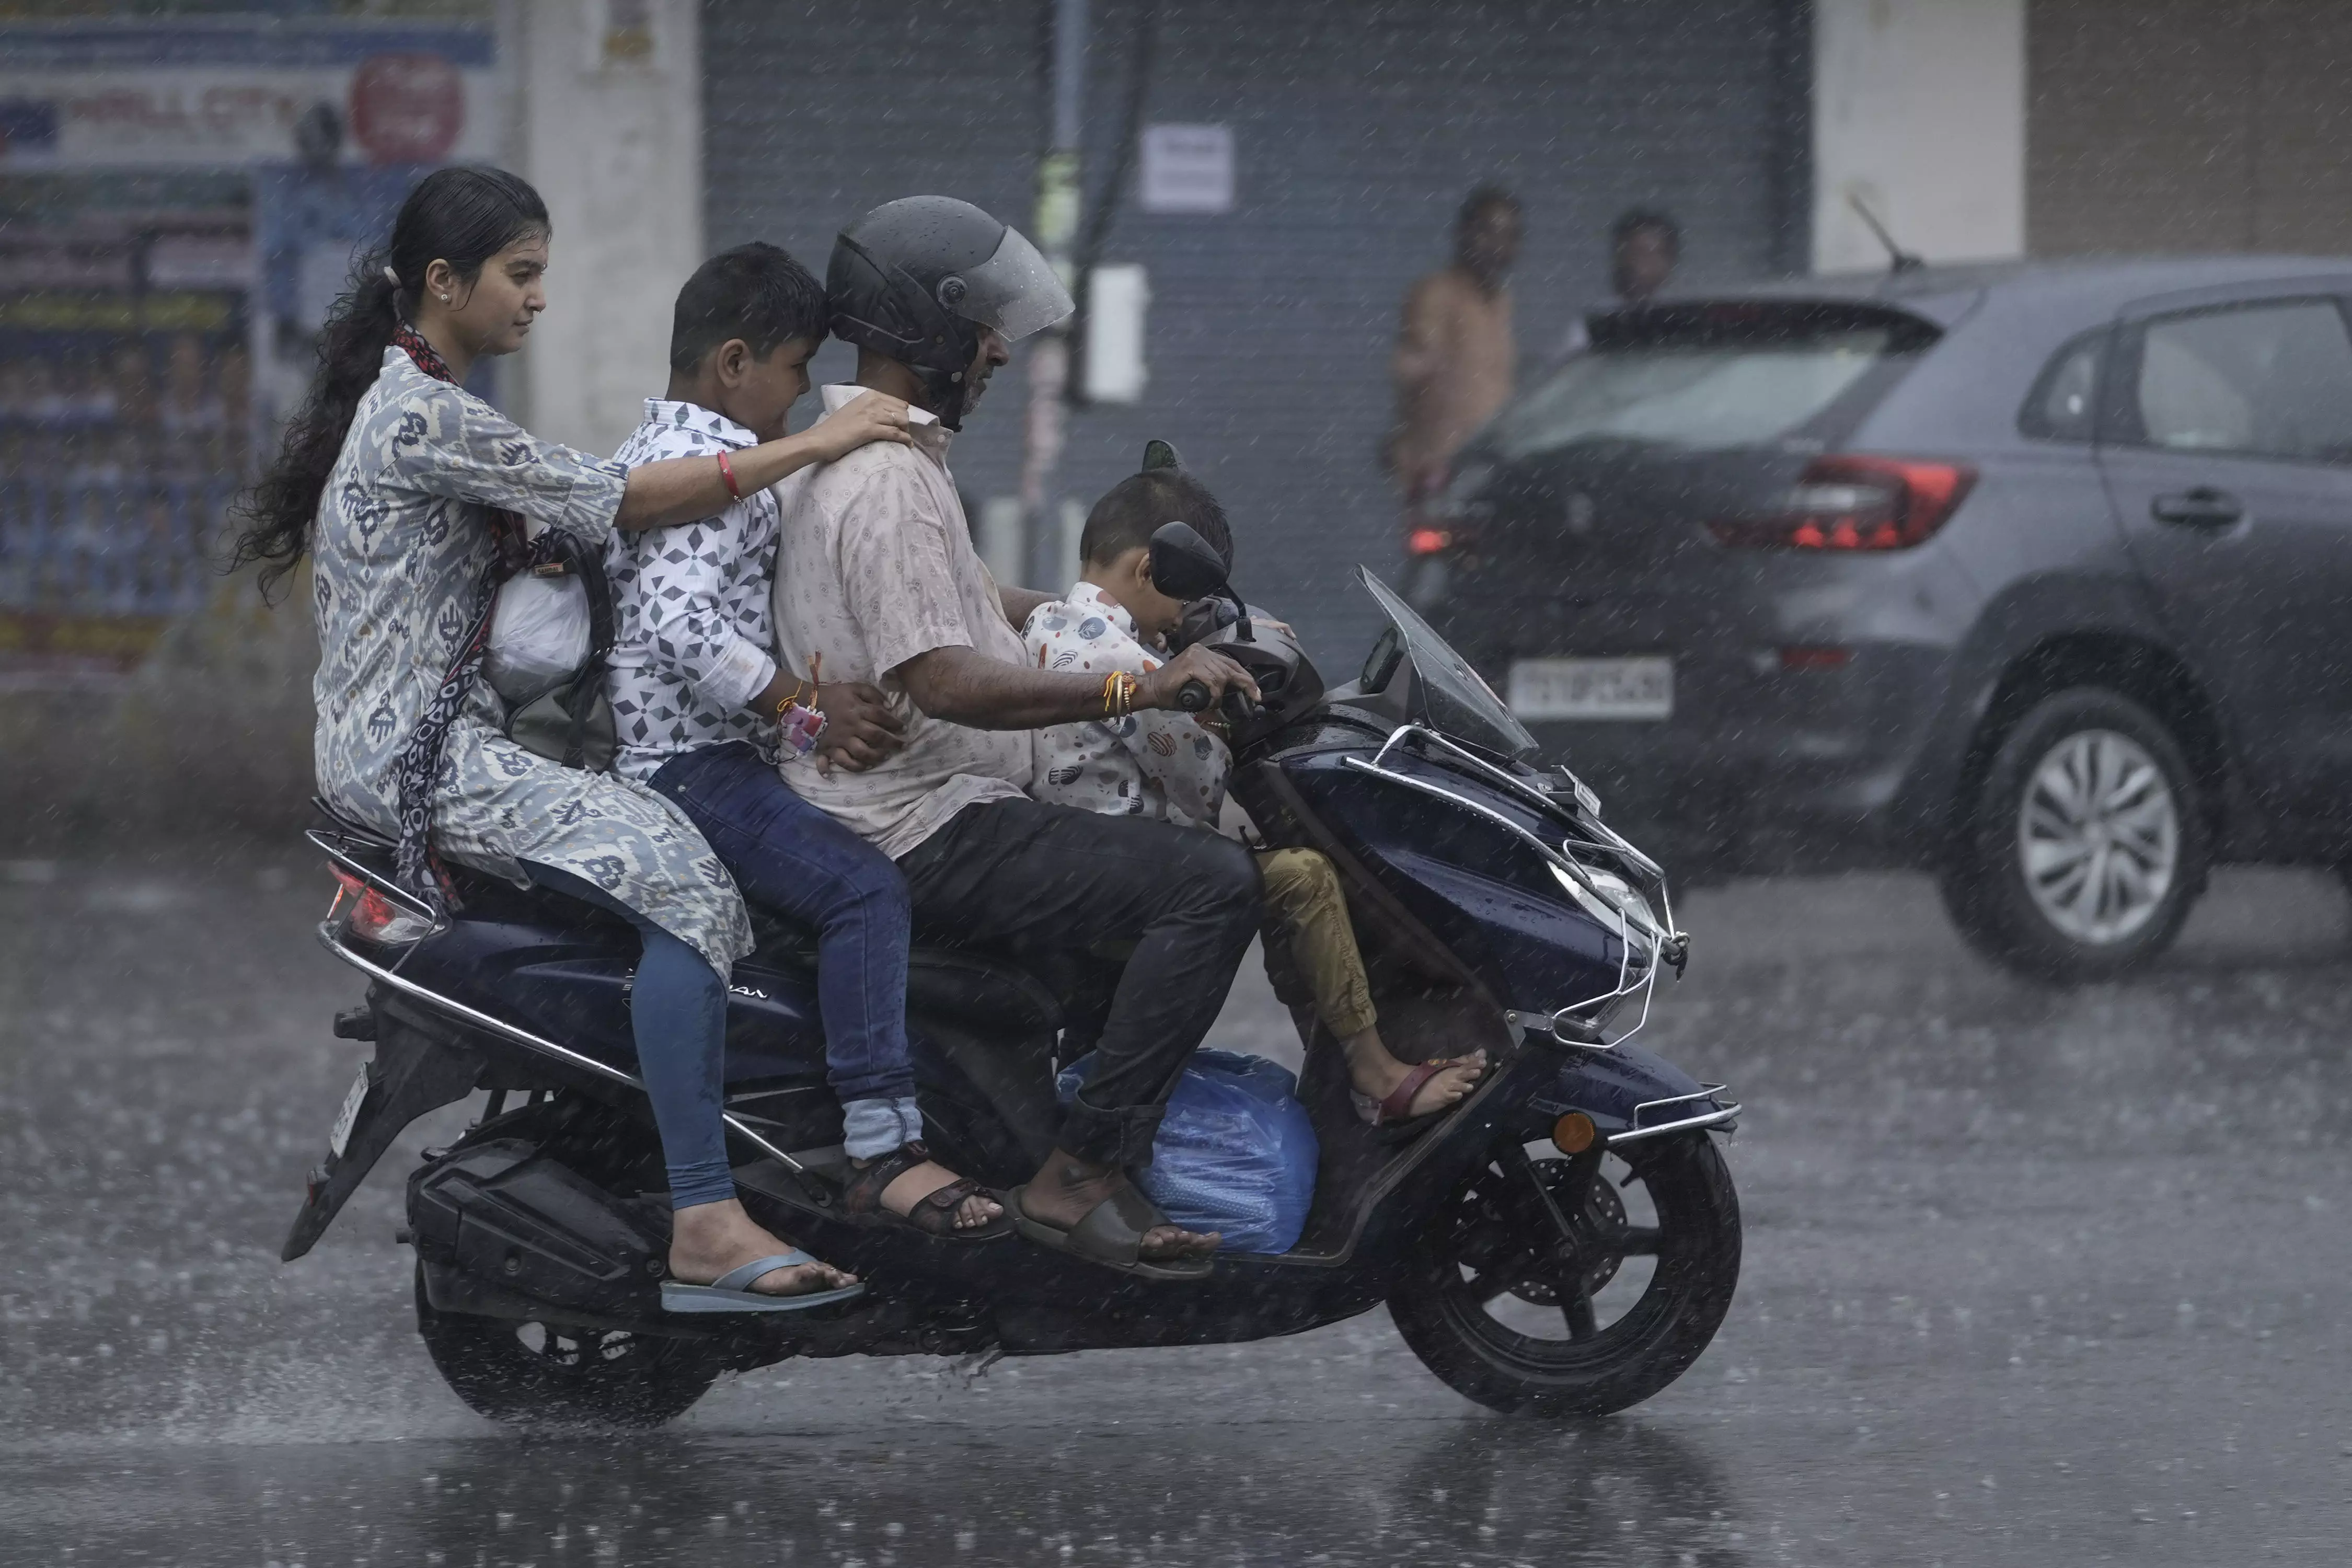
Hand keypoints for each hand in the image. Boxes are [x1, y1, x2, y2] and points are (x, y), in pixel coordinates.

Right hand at [805, 392, 913, 463]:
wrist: (820, 439)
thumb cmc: (835, 428)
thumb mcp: (855, 410)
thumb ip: (871, 408)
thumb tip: (890, 414)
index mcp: (869, 395)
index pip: (897, 402)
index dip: (902, 414)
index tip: (901, 424)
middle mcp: (872, 401)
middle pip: (902, 411)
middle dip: (905, 423)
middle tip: (901, 433)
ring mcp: (872, 414)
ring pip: (902, 421)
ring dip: (905, 431)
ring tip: (903, 439)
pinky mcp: (870, 429)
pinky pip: (895, 433)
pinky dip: (904, 439)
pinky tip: (907, 444)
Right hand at [812, 680, 904, 773]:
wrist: (805, 702)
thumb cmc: (833, 695)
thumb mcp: (853, 687)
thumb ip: (872, 693)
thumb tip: (888, 707)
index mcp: (857, 709)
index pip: (881, 716)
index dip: (895, 723)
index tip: (903, 728)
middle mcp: (851, 726)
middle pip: (876, 736)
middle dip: (892, 742)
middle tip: (902, 746)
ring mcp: (840, 739)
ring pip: (861, 754)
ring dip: (875, 757)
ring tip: (883, 757)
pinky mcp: (829, 749)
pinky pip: (841, 762)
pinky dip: (851, 768)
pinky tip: (860, 769)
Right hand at [1135, 644, 1259, 713]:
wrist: (1152, 689)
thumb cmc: (1173, 691)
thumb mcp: (1200, 686)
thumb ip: (1214, 686)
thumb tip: (1232, 695)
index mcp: (1204, 653)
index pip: (1231, 663)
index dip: (1245, 677)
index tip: (1256, 692)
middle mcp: (1202, 650)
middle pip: (1231, 667)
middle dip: (1245, 683)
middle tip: (1255, 697)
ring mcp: (1196, 655)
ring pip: (1221, 676)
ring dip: (1219, 694)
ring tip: (1210, 702)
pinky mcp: (1191, 663)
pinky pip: (1212, 681)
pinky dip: (1212, 694)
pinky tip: (1207, 700)